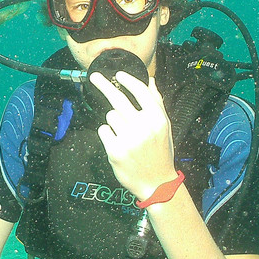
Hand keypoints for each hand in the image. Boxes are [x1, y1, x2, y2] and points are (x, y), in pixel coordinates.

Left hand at [90, 71, 177, 200]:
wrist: (156, 183)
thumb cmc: (161, 151)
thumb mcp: (164, 126)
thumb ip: (156, 102)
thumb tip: (150, 81)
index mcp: (158, 119)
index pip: (140, 92)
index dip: (127, 80)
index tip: (118, 75)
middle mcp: (144, 127)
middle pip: (118, 99)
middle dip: (104, 85)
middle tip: (94, 77)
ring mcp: (129, 139)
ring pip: (110, 116)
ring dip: (114, 121)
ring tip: (125, 134)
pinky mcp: (115, 151)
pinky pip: (103, 130)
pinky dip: (108, 134)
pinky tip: (119, 143)